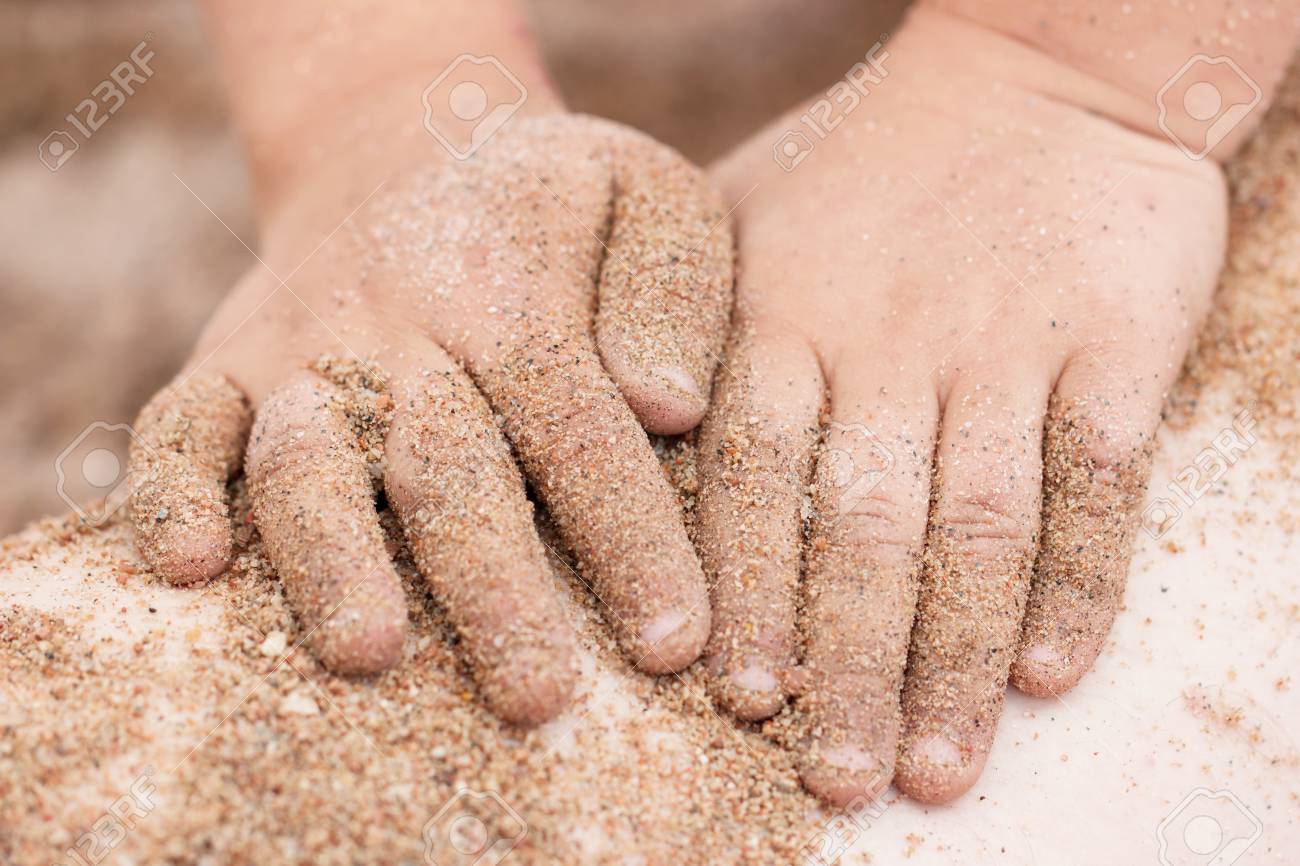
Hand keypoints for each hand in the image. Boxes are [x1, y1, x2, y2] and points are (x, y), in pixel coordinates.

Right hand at [127, 111, 731, 725]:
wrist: (398, 151)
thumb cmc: (552, 205)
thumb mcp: (646, 195)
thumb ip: (673, 290)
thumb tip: (673, 407)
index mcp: (514, 289)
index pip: (578, 425)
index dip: (627, 537)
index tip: (675, 643)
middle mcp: (397, 325)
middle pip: (446, 466)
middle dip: (493, 587)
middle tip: (542, 699)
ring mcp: (299, 349)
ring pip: (309, 461)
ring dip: (332, 557)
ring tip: (367, 651)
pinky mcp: (223, 366)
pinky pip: (179, 427)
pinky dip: (168, 493)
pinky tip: (186, 570)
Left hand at [698, 7, 1225, 802]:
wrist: (1040, 68)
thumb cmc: (870, 159)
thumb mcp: (745, 212)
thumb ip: (681, 318)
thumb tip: (623, 435)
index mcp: (787, 318)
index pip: (757, 483)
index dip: (749, 595)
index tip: (741, 699)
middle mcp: (889, 343)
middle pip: (862, 531)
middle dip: (846, 666)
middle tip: (835, 780)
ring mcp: (1004, 346)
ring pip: (977, 529)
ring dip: (956, 659)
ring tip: (939, 769)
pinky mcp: (1113, 343)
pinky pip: (1097, 482)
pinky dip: (1077, 583)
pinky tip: (1048, 674)